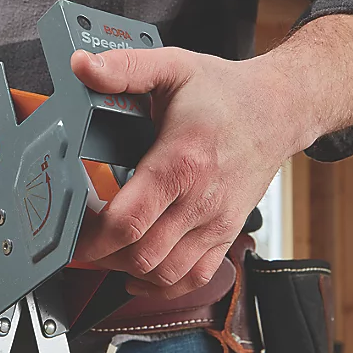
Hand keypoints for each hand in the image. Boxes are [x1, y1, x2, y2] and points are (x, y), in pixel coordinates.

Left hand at [71, 46, 308, 299]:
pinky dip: (163, 286)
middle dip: (102, 256)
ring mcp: (216, 222)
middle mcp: (200, 200)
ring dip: (128, 271)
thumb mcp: (172, 66)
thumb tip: (82, 66)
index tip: (71, 231)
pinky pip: (195, 279)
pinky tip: (140, 275)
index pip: (129, 220)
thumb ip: (124, 69)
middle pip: (141, 255)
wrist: (281, 110)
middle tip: (80, 241)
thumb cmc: (224, 91)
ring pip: (165, 273)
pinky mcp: (226, 234)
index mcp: (181, 161)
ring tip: (106, 253)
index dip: (92, 237)